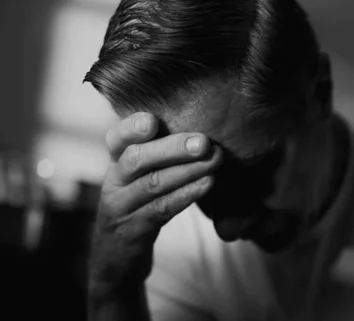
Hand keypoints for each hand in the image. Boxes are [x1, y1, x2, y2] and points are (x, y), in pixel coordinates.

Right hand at [88, 112, 221, 301]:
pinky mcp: (133, 231)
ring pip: (152, 183)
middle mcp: (113, 181)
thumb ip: (160, 156)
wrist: (116, 259)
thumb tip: (203, 134)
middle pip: (136, 158)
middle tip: (204, 142)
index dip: (131, 128)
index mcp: (116, 163)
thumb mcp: (141, 178)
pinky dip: (185, 195)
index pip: (117, 138)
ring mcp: (120, 207)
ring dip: (187, 170)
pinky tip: (207, 184)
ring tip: (215, 160)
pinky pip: (160, 209)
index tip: (152, 119)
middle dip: (172, 148)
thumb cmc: (138, 208)